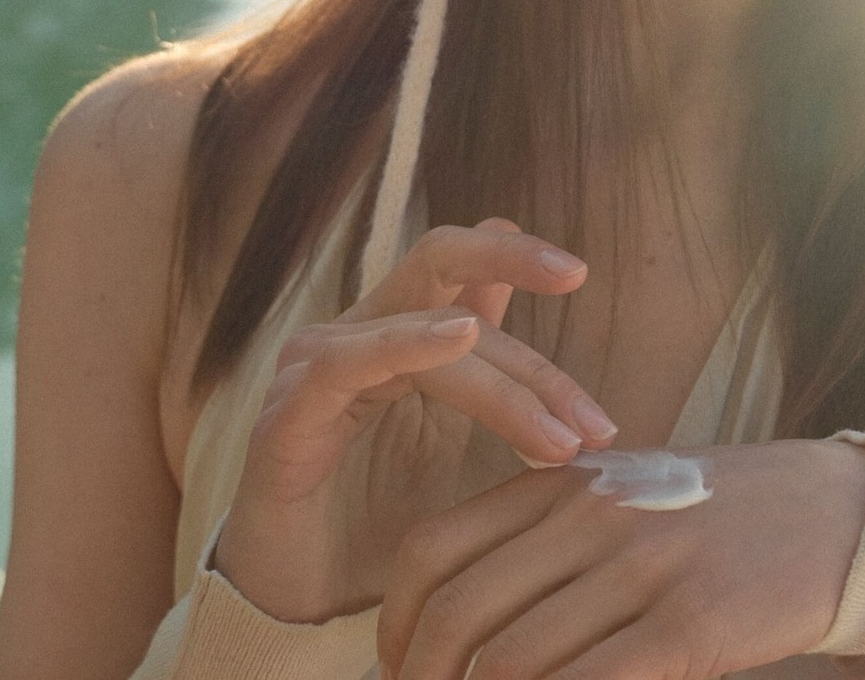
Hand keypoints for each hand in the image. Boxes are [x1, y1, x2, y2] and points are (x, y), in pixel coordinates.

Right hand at [213, 219, 620, 623]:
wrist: (303, 609)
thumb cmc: (377, 521)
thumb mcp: (451, 435)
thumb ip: (486, 369)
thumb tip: (523, 301)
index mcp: (399, 332)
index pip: (462, 264)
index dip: (517, 255)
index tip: (578, 272)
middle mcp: (357, 333)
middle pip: (438, 259)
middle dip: (514, 267)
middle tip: (578, 304)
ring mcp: (316, 369)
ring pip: (422, 329)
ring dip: (504, 383)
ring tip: (561, 437)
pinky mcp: (286, 419)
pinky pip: (344, 365)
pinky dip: (405, 343)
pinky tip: (458, 338)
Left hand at [376, 438, 864, 678]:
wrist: (836, 511)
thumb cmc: (717, 514)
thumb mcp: (622, 494)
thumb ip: (545, 534)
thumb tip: (467, 616)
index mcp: (561, 481)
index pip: (431, 549)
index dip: (393, 625)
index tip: (398, 670)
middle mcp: (590, 515)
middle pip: (459, 614)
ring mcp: (641, 567)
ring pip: (515, 658)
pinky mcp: (691, 623)